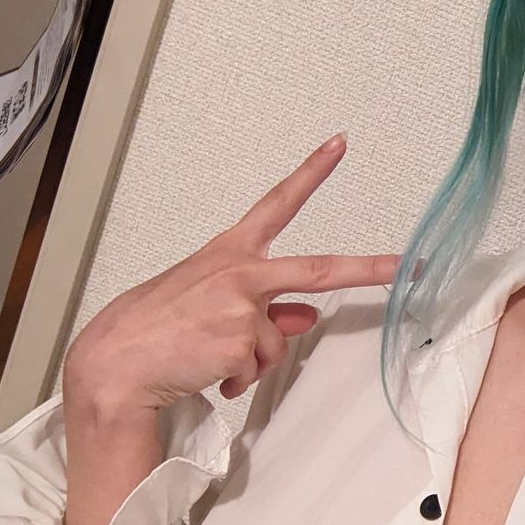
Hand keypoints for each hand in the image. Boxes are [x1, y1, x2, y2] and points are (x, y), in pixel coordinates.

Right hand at [63, 132, 403, 412]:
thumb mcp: (209, 304)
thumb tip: (305, 315)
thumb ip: (261, 305)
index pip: (277, 203)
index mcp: (230, 252)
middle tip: (407, 268)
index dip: (312, 172)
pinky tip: (205, 372)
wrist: (116, 362)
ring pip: (277, 344)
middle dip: (370, 270)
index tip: (339, 145)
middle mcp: (241, 272)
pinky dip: (237, 379)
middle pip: (319, 270)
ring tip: (207, 356)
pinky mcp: (240, 342)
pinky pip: (258, 369)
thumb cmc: (154, 329)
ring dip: (250, 361)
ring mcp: (243, 306)